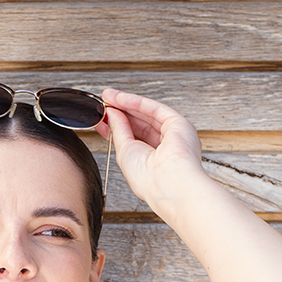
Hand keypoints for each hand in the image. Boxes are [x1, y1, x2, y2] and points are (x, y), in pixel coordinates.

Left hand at [95, 87, 206, 213]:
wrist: (167, 183)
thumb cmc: (148, 179)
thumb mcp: (124, 151)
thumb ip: (118, 130)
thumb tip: (112, 114)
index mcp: (151, 162)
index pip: (132, 138)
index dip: (116, 126)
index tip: (101, 118)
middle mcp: (165, 148)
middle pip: (140, 125)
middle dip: (120, 113)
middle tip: (103, 104)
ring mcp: (173, 136)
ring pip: (147, 115)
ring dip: (126, 104)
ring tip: (108, 97)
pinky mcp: (179, 125)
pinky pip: (155, 109)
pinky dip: (137, 102)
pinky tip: (121, 98)